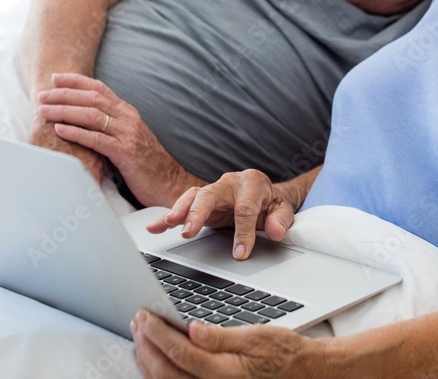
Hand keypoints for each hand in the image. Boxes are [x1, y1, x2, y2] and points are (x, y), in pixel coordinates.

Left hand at [36, 73, 205, 205]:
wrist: (170, 181)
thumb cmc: (147, 163)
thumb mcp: (130, 136)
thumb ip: (112, 125)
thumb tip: (86, 119)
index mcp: (128, 112)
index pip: (99, 89)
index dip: (76, 81)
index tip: (55, 78)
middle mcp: (128, 118)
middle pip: (92, 98)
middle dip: (63, 94)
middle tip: (41, 95)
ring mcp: (128, 134)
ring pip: (91, 115)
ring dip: (64, 111)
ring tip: (44, 111)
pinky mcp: (125, 153)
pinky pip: (96, 139)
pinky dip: (76, 132)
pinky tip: (60, 130)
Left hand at [131, 309, 319, 377]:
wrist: (296, 373)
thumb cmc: (280, 353)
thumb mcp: (256, 337)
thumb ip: (221, 336)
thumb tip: (193, 330)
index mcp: (227, 373)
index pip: (182, 354)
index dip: (160, 334)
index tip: (145, 316)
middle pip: (166, 373)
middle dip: (147, 345)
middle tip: (138, 321)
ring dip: (148, 359)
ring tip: (140, 334)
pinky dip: (158, 371)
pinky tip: (153, 355)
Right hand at [147, 170, 297, 259]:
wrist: (266, 195)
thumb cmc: (272, 203)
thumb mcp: (283, 211)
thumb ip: (280, 221)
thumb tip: (275, 232)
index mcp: (252, 182)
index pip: (245, 208)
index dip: (243, 232)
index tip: (241, 253)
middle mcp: (229, 183)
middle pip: (210, 195)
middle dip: (199, 213)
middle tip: (190, 232)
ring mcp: (214, 191)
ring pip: (193, 197)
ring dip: (179, 211)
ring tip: (166, 224)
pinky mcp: (202, 202)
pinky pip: (183, 206)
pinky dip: (168, 216)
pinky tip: (154, 227)